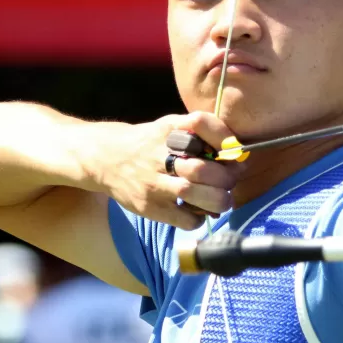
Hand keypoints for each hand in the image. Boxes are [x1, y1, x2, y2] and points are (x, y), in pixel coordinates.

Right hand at [92, 111, 243, 229]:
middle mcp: (159, 153)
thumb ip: (200, 135)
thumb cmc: (149, 143)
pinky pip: (184, 218)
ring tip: (221, 199)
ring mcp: (152, 182)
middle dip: (225, 178)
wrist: (104, 158)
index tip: (235, 152)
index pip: (200, 123)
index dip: (224, 138)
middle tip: (230, 181)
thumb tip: (238, 156)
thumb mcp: (170, 128)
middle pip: (201, 167)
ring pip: (192, 192)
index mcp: (168, 130)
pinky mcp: (149, 206)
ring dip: (217, 199)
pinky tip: (198, 211)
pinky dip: (199, 218)